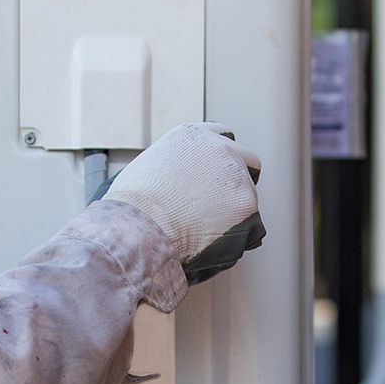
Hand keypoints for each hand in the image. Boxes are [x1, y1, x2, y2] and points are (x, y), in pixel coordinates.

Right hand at [105, 122, 265, 283]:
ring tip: (205, 236)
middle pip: (248, 161)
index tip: (217, 175)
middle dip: (240, 182)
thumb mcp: (147, 171)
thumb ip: (172, 170)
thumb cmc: (132, 208)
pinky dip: (237, 240)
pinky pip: (251, 228)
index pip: (222, 136)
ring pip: (249, 199)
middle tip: (225, 207)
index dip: (220, 159)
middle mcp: (220, 148)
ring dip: (235, 215)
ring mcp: (237, 175)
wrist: (140, 227)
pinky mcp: (246, 204)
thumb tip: (174, 187)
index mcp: (193, 136)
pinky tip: (212, 247)